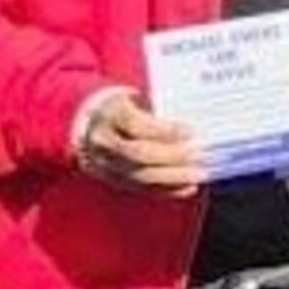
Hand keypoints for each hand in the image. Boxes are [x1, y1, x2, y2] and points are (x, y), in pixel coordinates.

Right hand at [74, 91, 207, 195]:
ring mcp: (102, 163)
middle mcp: (102, 140)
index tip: (189, 131)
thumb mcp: (135, 99)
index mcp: (110, 113)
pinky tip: (188, 188)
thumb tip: (194, 123)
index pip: (135, 124)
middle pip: (137, 153)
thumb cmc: (124, 107)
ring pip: (138, 176)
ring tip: (198, 175)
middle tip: (199, 155)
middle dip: (172, 157)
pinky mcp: (110, 178)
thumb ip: (158, 109)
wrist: (90, 123)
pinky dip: (166, 190)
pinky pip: (139, 188)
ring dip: (173, 178)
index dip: (163, 130)